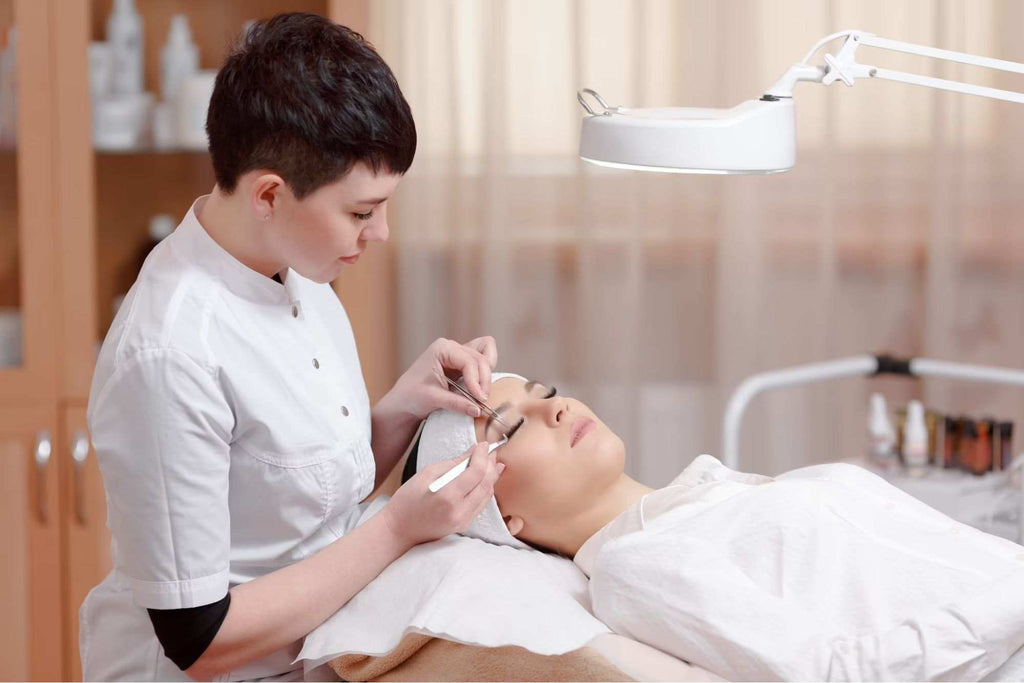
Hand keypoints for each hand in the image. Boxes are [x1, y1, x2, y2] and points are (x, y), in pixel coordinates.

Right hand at [381, 442, 504, 546]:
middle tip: (490, 451)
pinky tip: (487, 478)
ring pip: (487, 495)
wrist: (399, 530)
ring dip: (491, 476)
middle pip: (486, 484)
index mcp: (447, 496)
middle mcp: (459, 511)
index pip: (476, 472)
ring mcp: (463, 521)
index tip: (483, 444)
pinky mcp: (464, 525)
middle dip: (490, 465)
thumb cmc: (407, 501)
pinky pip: (481, 504)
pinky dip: (486, 489)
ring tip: (492, 461)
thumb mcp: (425, 474)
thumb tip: (471, 453)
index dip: (482, 456)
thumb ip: (452, 464)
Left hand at [384, 336, 497, 419]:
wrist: (403, 400)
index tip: (480, 399)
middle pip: (480, 359)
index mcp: (442, 349)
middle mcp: (452, 348)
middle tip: (482, 402)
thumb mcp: (433, 399)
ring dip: (486, 378)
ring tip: (481, 397)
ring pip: (484, 359)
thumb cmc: (412, 395)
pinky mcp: (462, 366)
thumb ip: (457, 403)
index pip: (469, 361)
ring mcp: (458, 355)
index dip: (477, 380)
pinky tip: (480, 390)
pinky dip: (485, 375)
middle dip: (483, 380)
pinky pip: (482, 363)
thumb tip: (479, 410)